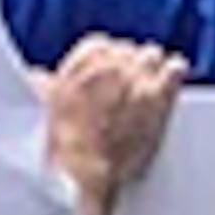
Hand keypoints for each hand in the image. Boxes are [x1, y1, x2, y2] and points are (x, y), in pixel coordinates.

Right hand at [44, 39, 186, 197]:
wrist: (84, 170)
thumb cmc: (66, 146)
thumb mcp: (49, 110)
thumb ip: (46, 87)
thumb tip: (39, 76)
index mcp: (79, 66)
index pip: (100, 44)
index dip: (109, 56)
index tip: (112, 67)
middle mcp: (106, 66)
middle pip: (128, 49)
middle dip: (130, 64)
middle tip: (131, 82)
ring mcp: (134, 78)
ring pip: (151, 55)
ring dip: (151, 68)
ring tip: (153, 80)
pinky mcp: (157, 95)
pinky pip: (174, 68)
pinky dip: (175, 71)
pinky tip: (174, 75)